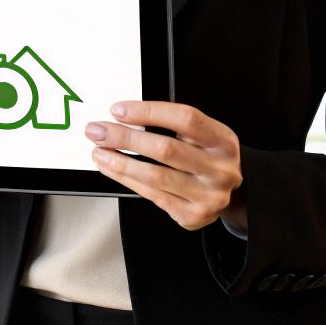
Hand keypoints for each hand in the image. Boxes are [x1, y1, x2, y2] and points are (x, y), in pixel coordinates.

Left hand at [85, 100, 246, 232]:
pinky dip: (125, 179)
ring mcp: (207, 195)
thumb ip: (171, 125)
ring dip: (120, 162)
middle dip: (125, 138)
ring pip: (155, 176)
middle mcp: (219, 169)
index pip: (185, 119)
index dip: (148, 112)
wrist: (227, 195)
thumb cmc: (206, 158)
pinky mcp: (191, 214)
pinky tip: (111, 168)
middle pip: (166, 149)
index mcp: (223, 141)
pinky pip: (151, 194)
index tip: (119, 110)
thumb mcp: (201, 137)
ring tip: (99, 151)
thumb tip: (123, 116)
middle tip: (98, 131)